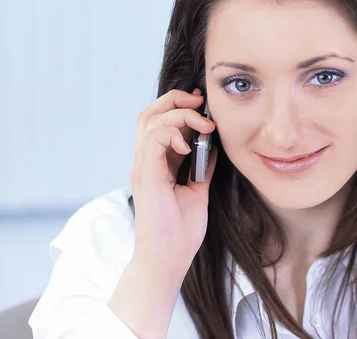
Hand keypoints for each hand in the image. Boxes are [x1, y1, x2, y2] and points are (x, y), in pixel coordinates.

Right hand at [129, 88, 216, 280]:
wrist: (169, 257)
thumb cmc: (180, 230)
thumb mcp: (197, 190)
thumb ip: (202, 168)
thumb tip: (213, 147)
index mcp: (155, 163)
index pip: (157, 121)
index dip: (178, 107)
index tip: (203, 107)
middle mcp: (144, 161)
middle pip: (149, 113)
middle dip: (175, 99)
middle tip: (200, 101)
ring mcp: (142, 167)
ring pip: (150, 120)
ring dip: (180, 115)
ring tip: (203, 126)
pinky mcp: (146, 175)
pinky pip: (153, 140)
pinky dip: (172, 134)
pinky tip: (190, 147)